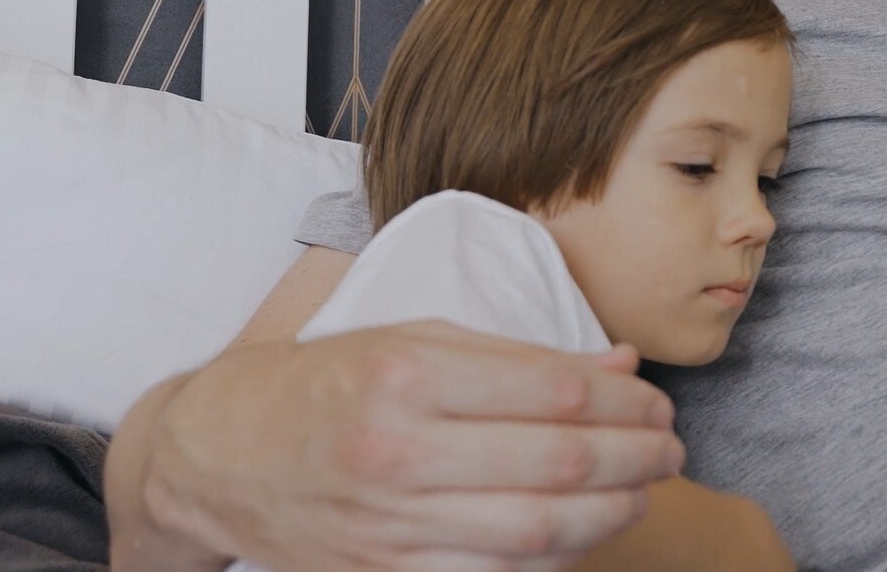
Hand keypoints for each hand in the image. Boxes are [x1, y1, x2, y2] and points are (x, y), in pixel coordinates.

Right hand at [130, 321, 685, 571]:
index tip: (654, 398)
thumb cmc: (322, 382)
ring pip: (536, 530)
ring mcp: (389, 521)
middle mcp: (397, 448)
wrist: (214, 454)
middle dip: (635, 455)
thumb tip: (617, 364)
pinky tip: (587, 534)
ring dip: (611, 512)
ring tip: (645, 489)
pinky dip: (554, 560)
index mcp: (406, 372)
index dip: (623, 397)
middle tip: (672, 446)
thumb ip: (517, 353)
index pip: (552, 388)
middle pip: (556, 462)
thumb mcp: (411, 336)